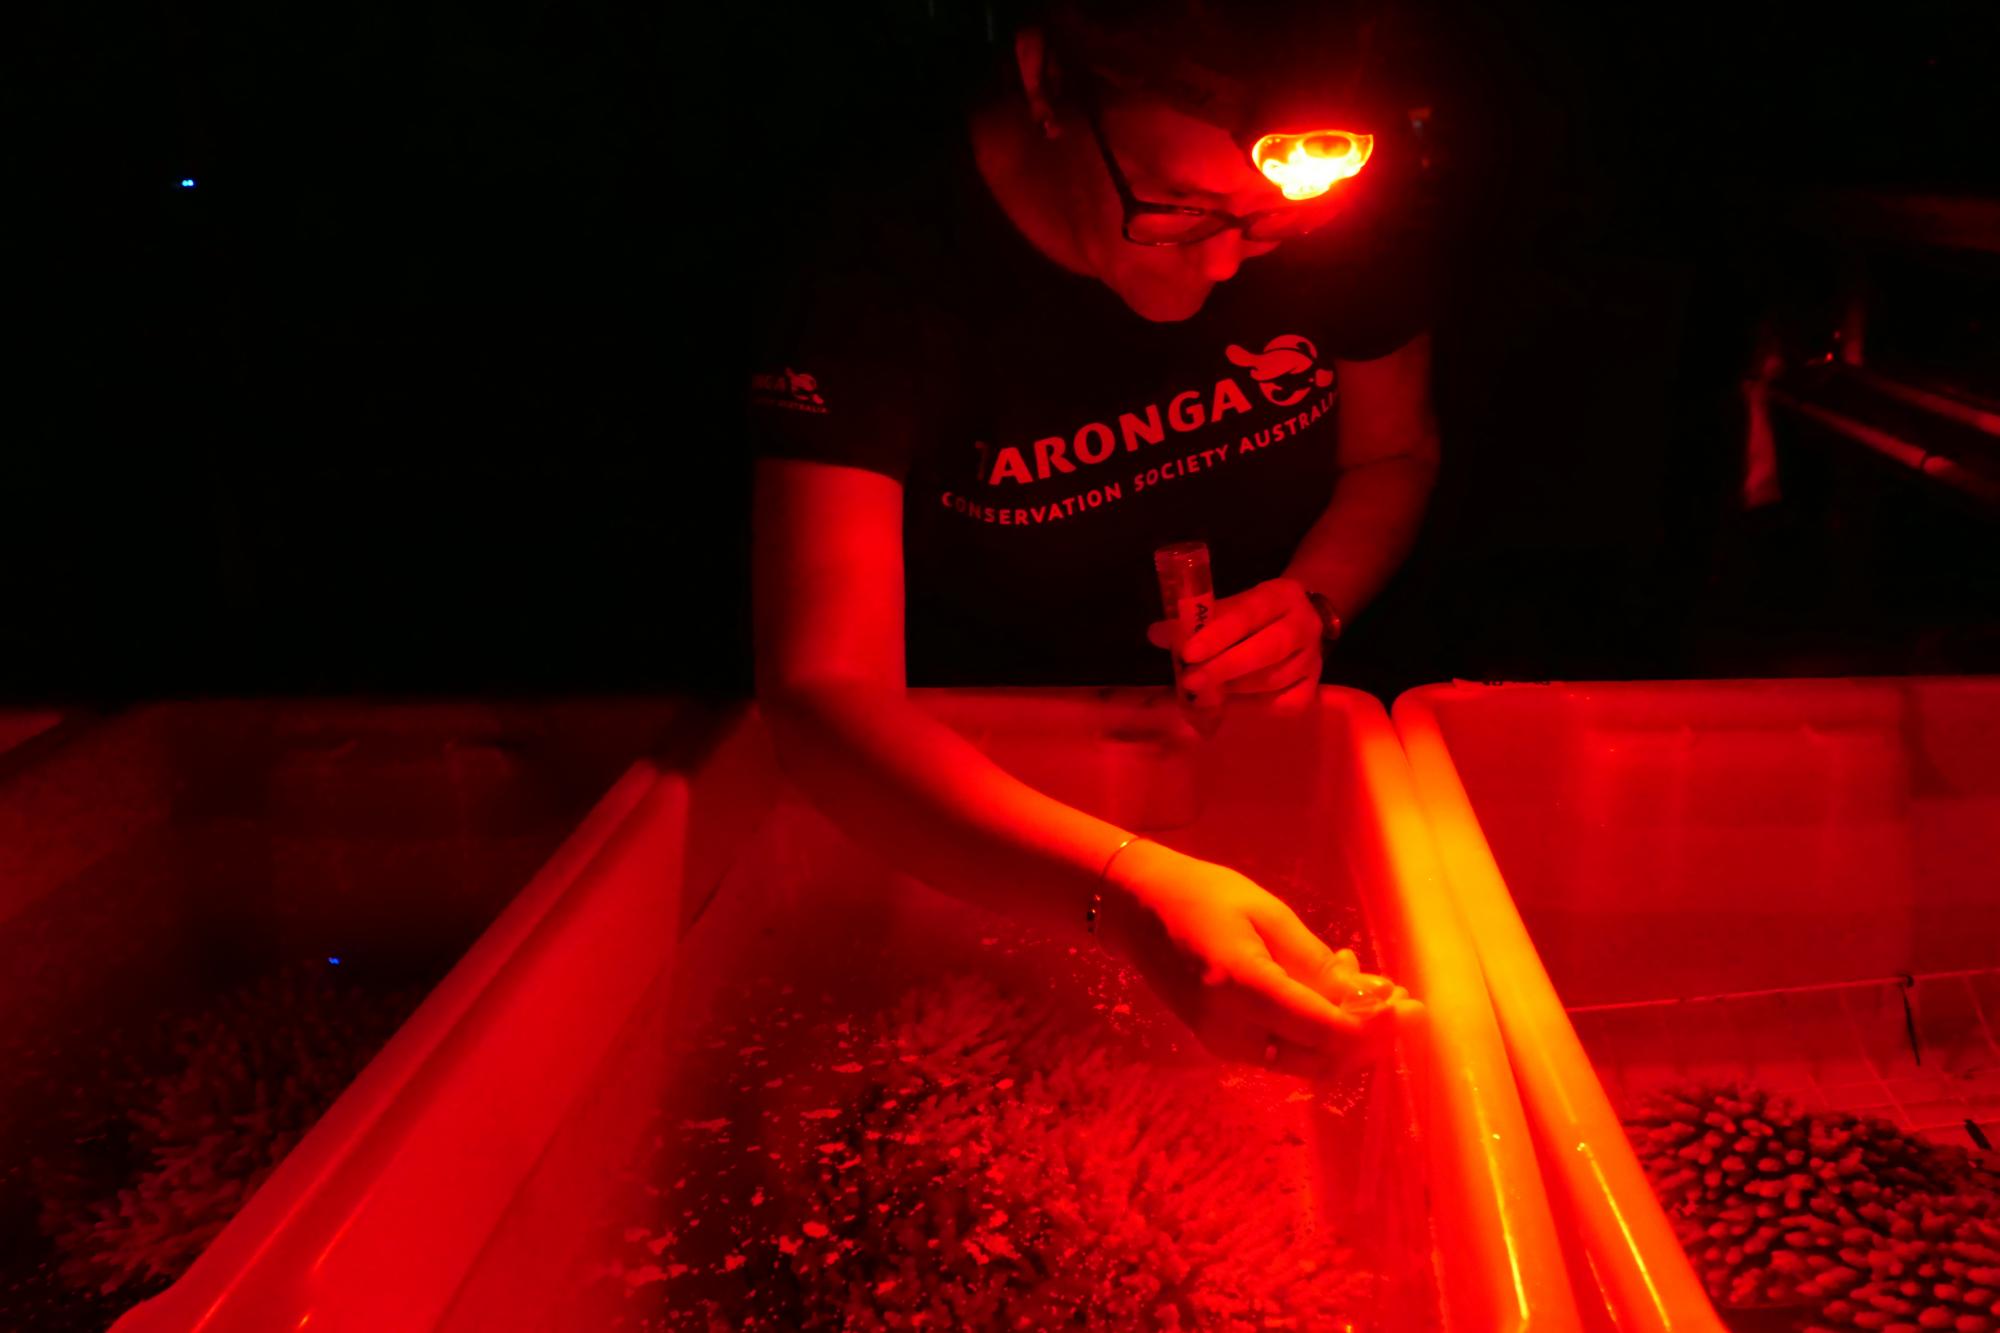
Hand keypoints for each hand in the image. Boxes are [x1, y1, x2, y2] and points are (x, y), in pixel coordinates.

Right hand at [1096, 837, 1417, 1077]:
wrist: (1134, 908)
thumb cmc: (1203, 896)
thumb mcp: (1268, 916)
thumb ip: (1316, 965)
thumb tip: (1374, 999)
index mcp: (1240, 988)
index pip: (1325, 1031)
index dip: (1377, 1028)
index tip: (1413, 1008)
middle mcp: (1230, 1030)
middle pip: (1323, 1058)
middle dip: (1370, 1036)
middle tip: (1400, 997)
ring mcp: (1223, 1044)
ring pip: (1308, 1061)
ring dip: (1346, 1033)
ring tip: (1361, 983)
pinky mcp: (1222, 1045)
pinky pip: (1285, 1051)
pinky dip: (1317, 1030)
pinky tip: (1325, 988)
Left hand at [1147, 577, 1322, 713]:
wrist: (1301, 619)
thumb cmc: (1253, 614)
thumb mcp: (1228, 607)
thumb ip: (1195, 620)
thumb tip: (1156, 634)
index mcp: (1280, 595)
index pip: (1248, 614)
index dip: (1218, 635)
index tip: (1188, 653)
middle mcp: (1304, 625)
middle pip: (1267, 650)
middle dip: (1224, 668)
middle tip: (1190, 683)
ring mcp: (1313, 658)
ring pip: (1273, 680)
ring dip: (1233, 689)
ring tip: (1203, 692)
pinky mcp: (1314, 685)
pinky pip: (1285, 704)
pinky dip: (1254, 707)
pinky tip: (1231, 704)